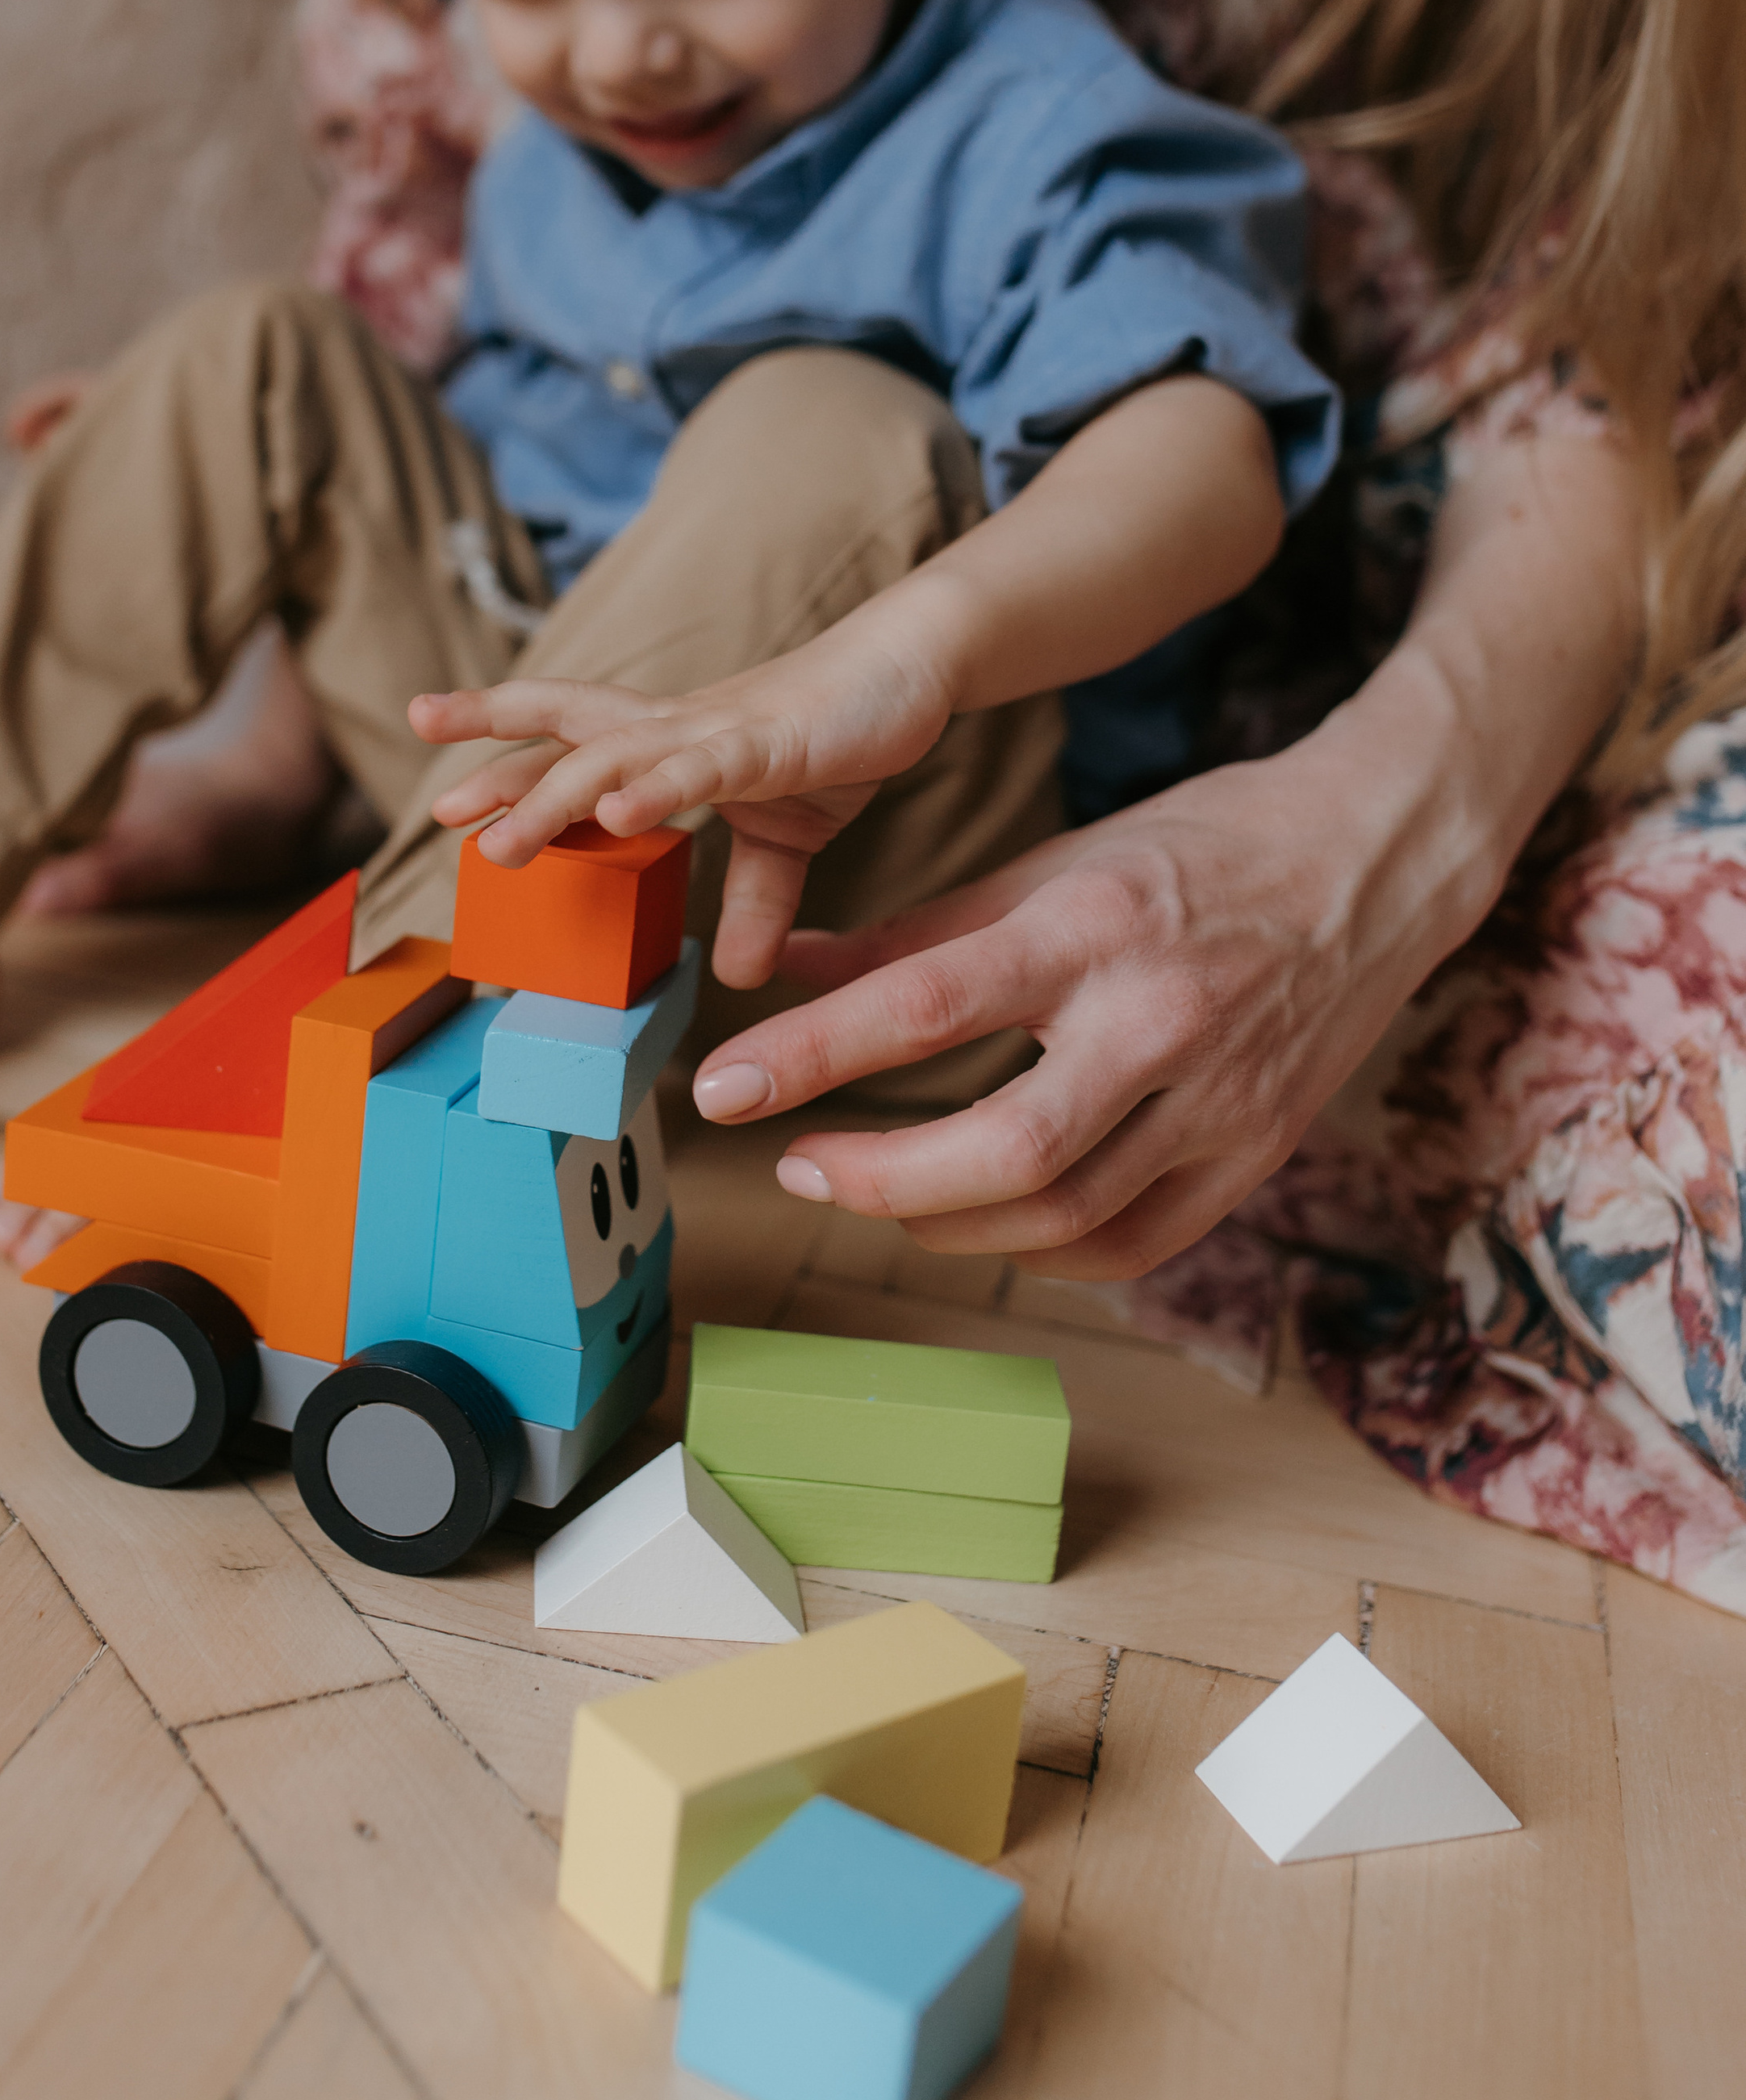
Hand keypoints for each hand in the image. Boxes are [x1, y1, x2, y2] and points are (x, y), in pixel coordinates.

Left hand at [409, 626, 953, 985]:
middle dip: (496, 761)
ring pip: (614, 755)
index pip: (569, 736)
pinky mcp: (769, 743)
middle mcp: (675, 728)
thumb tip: (737, 975)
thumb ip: (753, 902)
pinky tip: (617, 811)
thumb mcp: (786, 840)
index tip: (440, 770)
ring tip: (501, 842)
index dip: (503, 746)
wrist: (909, 672)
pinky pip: (702, 768)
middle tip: (438, 808)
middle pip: (565, 730)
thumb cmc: (835, 736)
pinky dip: (657, 788)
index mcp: (670, 742)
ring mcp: (716, 732)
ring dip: (553, 798)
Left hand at [683, 729, 1488, 1275]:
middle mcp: (1160, 1019)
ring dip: (946, 1223)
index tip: (723, 1089)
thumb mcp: (1053, 861)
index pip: (927, 1006)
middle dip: (879, 1178)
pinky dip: (1042, 1251)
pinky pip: (1133, 1243)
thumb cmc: (1199, 848)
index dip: (811, 1056)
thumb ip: (915, 929)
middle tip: (800, 1168)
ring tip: (878, 1193)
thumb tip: (781, 966)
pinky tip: (987, 1223)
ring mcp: (1220, 1097)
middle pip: (1003, 1148)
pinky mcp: (1256, 1152)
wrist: (1376, 860)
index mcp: (1095, 925)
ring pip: (1063, 1215)